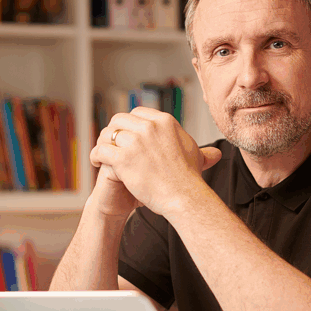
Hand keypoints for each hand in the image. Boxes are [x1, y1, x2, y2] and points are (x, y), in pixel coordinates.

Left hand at [90, 108, 221, 216]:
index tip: (125, 134)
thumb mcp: (196, 157)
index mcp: (164, 121)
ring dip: (102, 143)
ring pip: (107, 134)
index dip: (128, 123)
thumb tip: (215, 154)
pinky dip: (96, 155)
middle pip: (119, 120)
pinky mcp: (123, 158)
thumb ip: (200, 151)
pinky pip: (101, 150)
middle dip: (113, 131)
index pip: (137, 113)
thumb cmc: (190, 180)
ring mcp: (135, 142)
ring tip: (101, 154)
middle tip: (110, 143)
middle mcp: (148, 127)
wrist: (184, 197)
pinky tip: (97, 162)